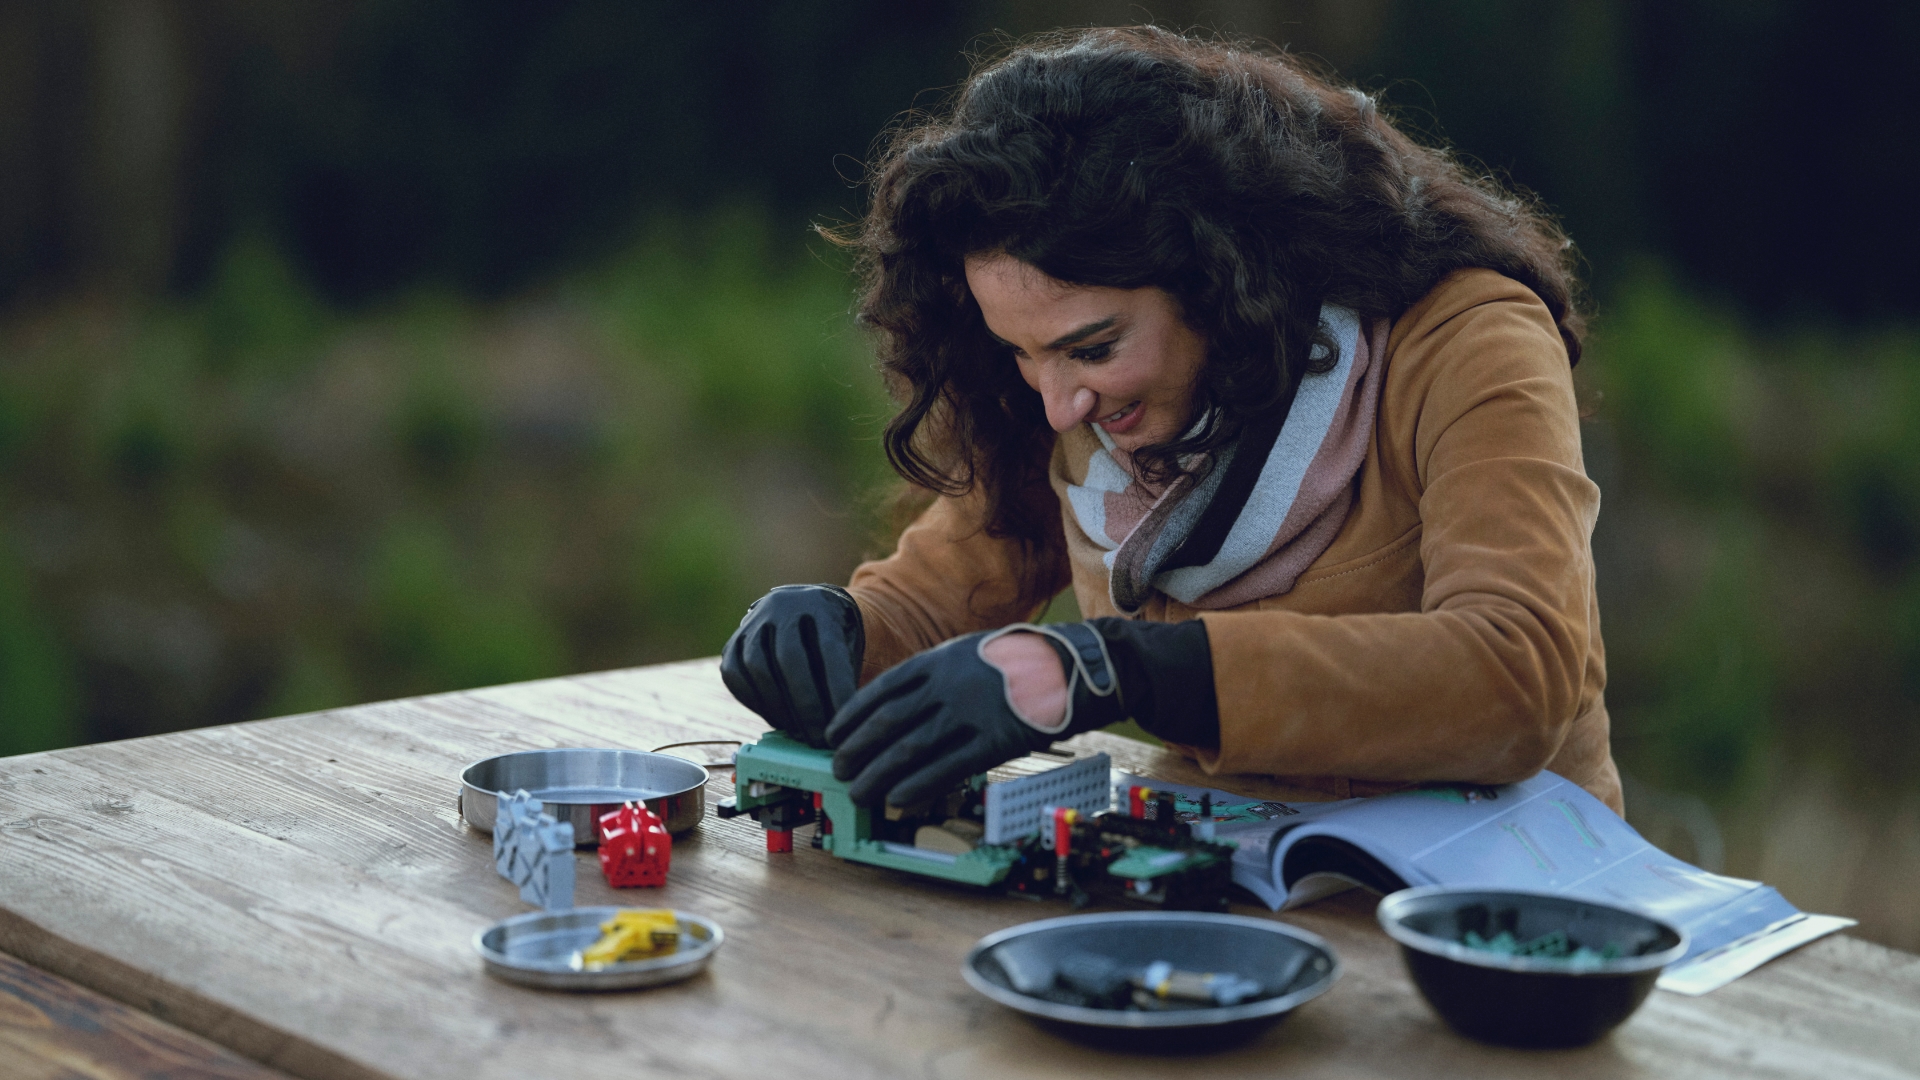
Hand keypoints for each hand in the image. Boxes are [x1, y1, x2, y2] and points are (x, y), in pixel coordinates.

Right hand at [720, 584, 864, 747]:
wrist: (803, 609)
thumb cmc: (833, 638)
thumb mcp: (847, 646)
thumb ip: (842, 677)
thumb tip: (840, 726)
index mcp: (821, 605)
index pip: (829, 648)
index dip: (836, 688)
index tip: (843, 721)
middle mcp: (784, 607)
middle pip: (790, 658)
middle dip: (805, 705)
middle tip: (817, 738)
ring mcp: (754, 621)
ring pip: (757, 665)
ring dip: (778, 707)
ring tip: (797, 733)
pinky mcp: (734, 641)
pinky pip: (734, 673)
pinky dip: (753, 701)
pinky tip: (774, 719)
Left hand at [827, 622, 1125, 806]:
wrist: (1073, 667)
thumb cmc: (1018, 661)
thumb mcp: (968, 651)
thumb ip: (932, 674)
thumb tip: (895, 704)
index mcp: (938, 660)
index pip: (880, 691)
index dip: (851, 717)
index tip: (833, 735)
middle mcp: (947, 686)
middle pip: (887, 723)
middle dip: (857, 750)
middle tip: (838, 769)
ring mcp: (969, 713)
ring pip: (909, 750)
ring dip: (877, 774)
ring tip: (858, 791)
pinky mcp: (993, 742)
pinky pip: (946, 769)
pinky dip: (917, 785)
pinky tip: (898, 798)